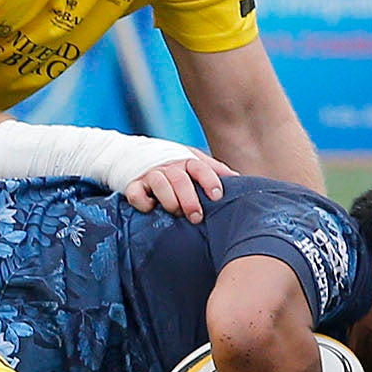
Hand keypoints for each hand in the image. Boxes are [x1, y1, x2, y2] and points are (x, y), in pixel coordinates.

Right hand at [121, 153, 235, 221]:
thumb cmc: (176, 166)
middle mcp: (169, 167)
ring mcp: (150, 175)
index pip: (200, 167)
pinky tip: (150, 208)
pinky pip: (135, 193)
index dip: (209, 180)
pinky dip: (142, 201)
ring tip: (175, 212)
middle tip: (196, 217)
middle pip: (180, 179)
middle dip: (189, 199)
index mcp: (187, 161)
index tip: (217, 196)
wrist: (137, 154)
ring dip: (169, 200)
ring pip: (159, 184)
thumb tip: (239, 180)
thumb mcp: (195, 162)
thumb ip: (214, 170)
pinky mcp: (133, 185)